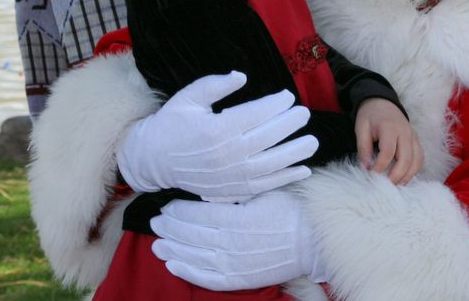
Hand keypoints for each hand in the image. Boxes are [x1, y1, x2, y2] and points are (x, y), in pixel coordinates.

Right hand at [117, 71, 317, 199]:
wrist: (152, 160)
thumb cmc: (172, 124)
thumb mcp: (188, 98)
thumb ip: (215, 85)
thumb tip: (241, 76)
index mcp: (216, 129)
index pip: (255, 114)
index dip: (276, 104)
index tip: (287, 96)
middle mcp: (226, 154)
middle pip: (268, 138)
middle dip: (290, 124)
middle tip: (304, 113)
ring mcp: (230, 175)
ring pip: (271, 165)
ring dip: (295, 154)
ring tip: (312, 142)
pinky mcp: (231, 190)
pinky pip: (264, 186)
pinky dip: (285, 179)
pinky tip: (302, 170)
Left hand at [150, 190, 324, 290]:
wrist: (313, 239)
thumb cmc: (290, 210)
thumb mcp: (263, 191)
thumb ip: (234, 192)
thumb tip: (207, 190)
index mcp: (236, 217)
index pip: (196, 213)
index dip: (177, 210)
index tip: (166, 205)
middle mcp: (230, 242)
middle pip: (190, 234)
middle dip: (169, 228)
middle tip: (155, 222)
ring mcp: (234, 263)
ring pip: (193, 257)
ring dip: (172, 250)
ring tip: (157, 245)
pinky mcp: (240, 279)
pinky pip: (207, 278)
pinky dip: (187, 272)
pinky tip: (173, 266)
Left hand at [355, 98, 422, 184]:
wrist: (383, 102)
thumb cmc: (370, 116)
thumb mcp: (361, 128)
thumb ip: (363, 147)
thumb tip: (366, 167)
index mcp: (390, 128)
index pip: (388, 152)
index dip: (380, 167)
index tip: (372, 176)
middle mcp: (405, 132)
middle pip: (406, 159)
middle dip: (396, 175)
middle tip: (385, 186)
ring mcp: (413, 137)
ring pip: (417, 160)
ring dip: (408, 175)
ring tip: (396, 185)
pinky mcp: (417, 141)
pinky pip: (420, 158)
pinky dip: (414, 170)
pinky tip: (404, 177)